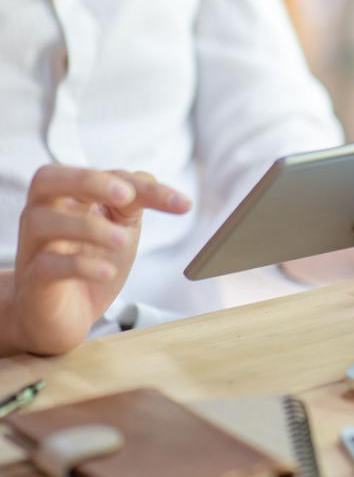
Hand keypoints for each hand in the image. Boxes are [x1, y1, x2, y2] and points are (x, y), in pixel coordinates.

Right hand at [9, 165, 191, 354]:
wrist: (63, 316)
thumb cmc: (91, 263)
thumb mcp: (121, 229)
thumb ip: (135, 205)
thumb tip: (161, 187)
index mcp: (70, 196)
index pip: (104, 176)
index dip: (145, 186)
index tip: (182, 204)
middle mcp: (44, 214)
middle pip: (49, 178)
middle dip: (90, 182)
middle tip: (126, 196)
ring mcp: (34, 247)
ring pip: (44, 221)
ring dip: (89, 227)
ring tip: (122, 241)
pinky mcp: (33, 281)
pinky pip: (48, 265)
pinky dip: (80, 265)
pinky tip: (107, 271)